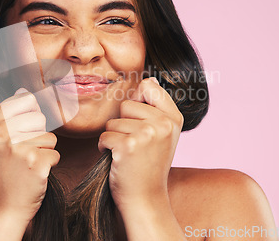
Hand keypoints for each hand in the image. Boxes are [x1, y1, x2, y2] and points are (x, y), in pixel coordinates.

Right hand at [0, 88, 60, 223]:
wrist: (2, 207)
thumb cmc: (2, 171)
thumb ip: (8, 115)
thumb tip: (24, 90)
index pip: (25, 99)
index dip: (29, 117)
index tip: (18, 135)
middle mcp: (1, 134)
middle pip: (39, 118)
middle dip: (37, 136)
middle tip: (21, 155)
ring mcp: (18, 149)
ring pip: (50, 137)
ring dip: (43, 152)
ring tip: (25, 165)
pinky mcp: (36, 163)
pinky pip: (55, 154)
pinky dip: (48, 165)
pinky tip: (32, 175)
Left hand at [97, 77, 183, 214]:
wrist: (145, 199)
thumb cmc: (148, 165)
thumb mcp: (162, 134)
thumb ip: (156, 108)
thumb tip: (148, 80)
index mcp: (174, 118)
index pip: (149, 85)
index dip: (137, 102)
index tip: (141, 124)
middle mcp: (164, 124)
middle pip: (126, 104)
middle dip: (124, 124)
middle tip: (136, 146)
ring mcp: (148, 134)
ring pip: (113, 121)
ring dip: (114, 138)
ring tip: (129, 155)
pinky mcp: (129, 145)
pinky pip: (105, 136)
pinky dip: (105, 148)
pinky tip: (119, 161)